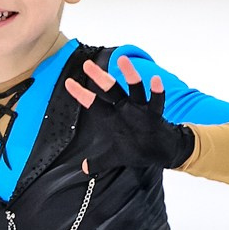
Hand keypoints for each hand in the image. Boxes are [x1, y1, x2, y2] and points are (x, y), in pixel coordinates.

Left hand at [64, 55, 193, 174]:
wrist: (160, 150)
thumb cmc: (137, 148)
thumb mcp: (114, 155)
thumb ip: (98, 161)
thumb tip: (84, 169)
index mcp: (113, 116)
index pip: (93, 103)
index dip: (81, 94)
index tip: (68, 83)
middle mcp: (125, 108)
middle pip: (111, 89)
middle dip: (100, 77)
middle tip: (88, 65)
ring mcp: (140, 110)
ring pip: (134, 89)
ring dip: (129, 74)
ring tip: (123, 60)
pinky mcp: (155, 115)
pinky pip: (157, 102)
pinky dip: (157, 91)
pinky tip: (156, 80)